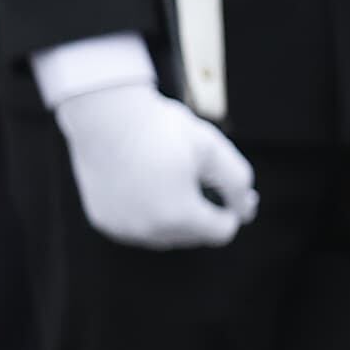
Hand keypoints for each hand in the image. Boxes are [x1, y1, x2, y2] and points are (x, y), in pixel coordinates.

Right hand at [54, 77, 258, 247]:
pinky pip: (137, 228)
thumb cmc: (162, 128)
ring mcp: (123, 228)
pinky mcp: (104, 220)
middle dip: (202, 213)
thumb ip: (238, 183)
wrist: (103, 113)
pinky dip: (147, 214)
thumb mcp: (213, 149)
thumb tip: (245, 212)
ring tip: (172, 180)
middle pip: (194, 235)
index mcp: (179, 215)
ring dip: (175, 217)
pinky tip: (148, 186)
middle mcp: (149, 230)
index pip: (221, 232)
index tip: (223, 186)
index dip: (229, 210)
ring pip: (165, 235)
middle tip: (197, 177)